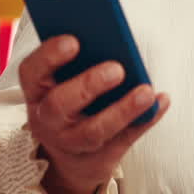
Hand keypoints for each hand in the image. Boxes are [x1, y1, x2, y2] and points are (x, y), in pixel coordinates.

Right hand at [19, 35, 170, 193]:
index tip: (74, 41)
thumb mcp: (65, 81)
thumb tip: (114, 38)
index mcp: (37, 91)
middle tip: (117, 69)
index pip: (32, 71)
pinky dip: (145, 120)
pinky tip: (161, 101)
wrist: (71, 156)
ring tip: (146, 92)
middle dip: (89, 85)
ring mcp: (71, 142)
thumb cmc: (73, 101)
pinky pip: (125, 139)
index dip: (50, 56)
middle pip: (60, 104)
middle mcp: (48, 118)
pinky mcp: (100, 156)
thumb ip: (83, 59)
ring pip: (93, 130)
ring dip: (122, 110)